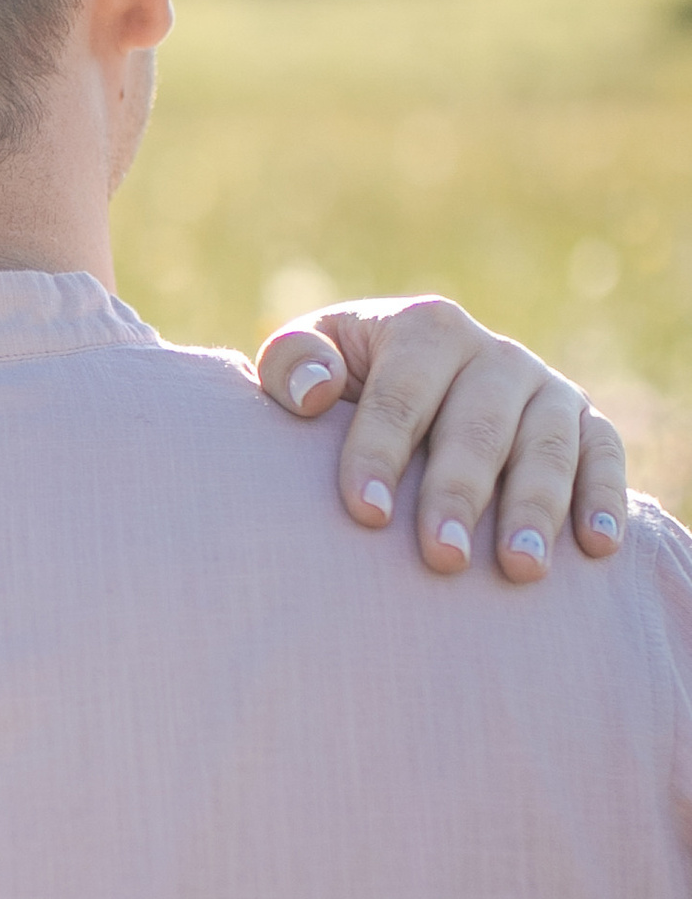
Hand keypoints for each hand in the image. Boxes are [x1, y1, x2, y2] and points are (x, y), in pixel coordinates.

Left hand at [255, 296, 629, 580]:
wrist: (415, 388)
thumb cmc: (346, 387)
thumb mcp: (311, 358)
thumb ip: (294, 364)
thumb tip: (312, 392)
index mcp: (425, 329)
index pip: (401, 395)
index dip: (380, 453)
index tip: (365, 516)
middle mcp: (493, 354)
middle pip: (478, 426)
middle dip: (459, 493)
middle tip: (443, 557)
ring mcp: (545, 388)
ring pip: (547, 446)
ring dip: (536, 508)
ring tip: (520, 569)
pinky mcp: (585, 422)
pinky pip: (604, 454)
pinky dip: (605, 497)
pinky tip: (597, 548)